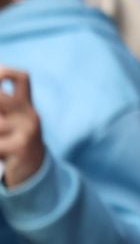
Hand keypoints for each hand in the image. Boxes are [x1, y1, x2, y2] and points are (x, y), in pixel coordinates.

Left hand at [0, 68, 45, 188]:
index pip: (21, 78)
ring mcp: (28, 129)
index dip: (4, 72)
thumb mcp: (8, 122)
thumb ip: (3, 108)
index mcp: (24, 106)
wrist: (32, 171)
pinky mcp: (22, 146)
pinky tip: (1, 152)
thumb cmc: (12, 144)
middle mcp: (29, 114)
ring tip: (1, 140)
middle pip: (2, 97)